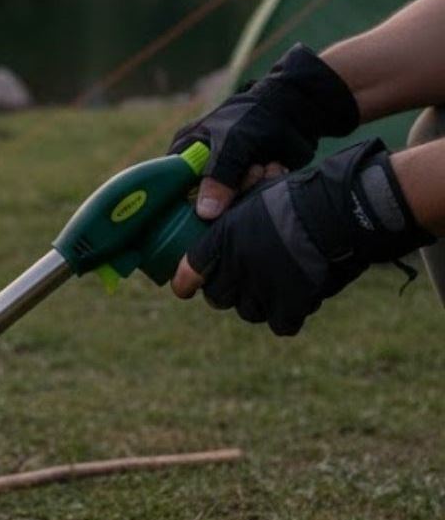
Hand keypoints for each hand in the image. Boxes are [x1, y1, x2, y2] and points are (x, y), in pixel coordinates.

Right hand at [170, 43, 358, 220]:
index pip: (170, 187)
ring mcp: (226, 179)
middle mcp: (202, 169)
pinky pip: (250, 202)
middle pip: (203, 202)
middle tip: (250, 172)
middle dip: (230, 194)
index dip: (181, 203)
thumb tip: (204, 214)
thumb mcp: (233, 143)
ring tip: (264, 165)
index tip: (202, 212)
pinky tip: (274, 166)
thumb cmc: (255, 116)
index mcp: (185, 152)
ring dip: (252, 188)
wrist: (296, 109)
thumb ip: (218, 176)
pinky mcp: (248, 186)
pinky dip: (264, 187)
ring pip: (230, 205)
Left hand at [170, 140, 431, 334]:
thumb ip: (235, 216)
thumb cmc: (300, 196)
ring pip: (249, 312)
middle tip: (242, 285)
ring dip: (259, 303)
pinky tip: (298, 301)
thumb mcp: (256, 196)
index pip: (191, 269)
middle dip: (227, 292)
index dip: (186, 282)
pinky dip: (288, 316)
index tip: (184, 288)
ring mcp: (262, 289)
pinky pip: (280, 324)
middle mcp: (236, 267)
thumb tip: (218, 218)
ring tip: (275, 288)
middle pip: (219, 297)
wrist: (335, 211)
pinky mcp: (289, 306)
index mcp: (223, 237)